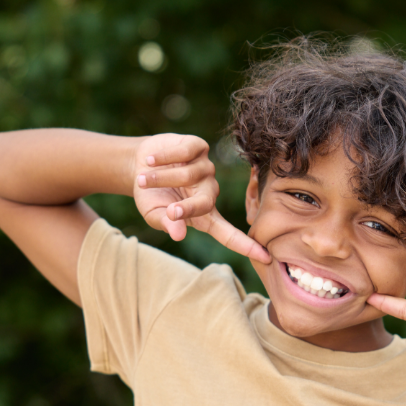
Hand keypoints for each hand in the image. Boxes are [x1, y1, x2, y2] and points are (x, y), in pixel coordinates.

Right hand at [133, 133, 269, 262]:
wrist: (138, 165)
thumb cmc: (150, 195)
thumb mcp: (153, 214)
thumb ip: (166, 224)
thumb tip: (178, 235)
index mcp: (203, 216)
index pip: (228, 234)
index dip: (246, 246)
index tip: (267, 257)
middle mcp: (210, 192)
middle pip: (205, 203)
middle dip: (184, 208)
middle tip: (168, 210)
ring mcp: (207, 169)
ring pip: (190, 175)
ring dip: (162, 178)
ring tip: (143, 179)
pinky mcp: (200, 148)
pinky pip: (186, 153)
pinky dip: (164, 157)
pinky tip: (153, 160)